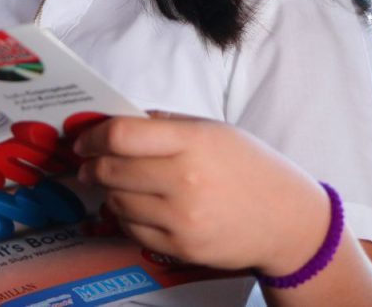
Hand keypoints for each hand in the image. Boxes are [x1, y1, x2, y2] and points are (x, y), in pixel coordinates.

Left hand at [73, 113, 330, 276]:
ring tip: (115, 184)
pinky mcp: (181, 248)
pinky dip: (126, 217)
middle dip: (91, 166)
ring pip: (117, 202)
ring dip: (108, 192)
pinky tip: (136, 207)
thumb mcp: (214, 131)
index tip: (83, 140)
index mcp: (193, 142)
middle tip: (87, 164)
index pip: (122, 135)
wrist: (288, 221)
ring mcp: (182, 218)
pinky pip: (132, 231)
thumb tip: (115, 123)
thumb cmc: (250, 168)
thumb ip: (165, 124)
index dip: (93, 137)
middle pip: (112, 170)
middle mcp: (185, 180)